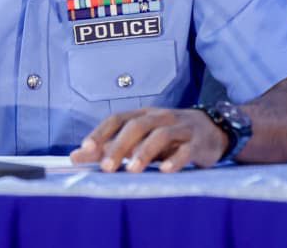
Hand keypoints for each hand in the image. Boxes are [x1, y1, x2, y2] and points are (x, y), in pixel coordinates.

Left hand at [70, 107, 226, 172]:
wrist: (212, 131)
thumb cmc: (168, 137)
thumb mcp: (140, 139)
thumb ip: (109, 147)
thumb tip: (75, 157)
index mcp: (143, 115)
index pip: (117, 119)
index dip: (101, 133)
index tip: (85, 150)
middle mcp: (160, 117)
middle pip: (136, 126)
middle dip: (119, 146)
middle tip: (106, 167)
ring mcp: (180, 128)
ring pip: (160, 135)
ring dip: (144, 152)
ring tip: (132, 170)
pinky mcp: (198, 142)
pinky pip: (187, 149)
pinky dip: (176, 159)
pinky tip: (165, 171)